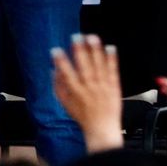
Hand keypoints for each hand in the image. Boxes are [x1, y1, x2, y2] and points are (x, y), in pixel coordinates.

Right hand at [53, 35, 122, 152]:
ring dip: (95, 50)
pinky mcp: (114, 87)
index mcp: (76, 92)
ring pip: (99, 66)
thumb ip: (58, 87)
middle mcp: (89, 88)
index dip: (60, 62)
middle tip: (76, 37)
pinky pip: (113, 71)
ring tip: (92, 37)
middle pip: (84, 66)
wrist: (102, 129)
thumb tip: (53, 70)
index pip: (67, 74)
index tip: (56, 50)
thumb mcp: (65, 104)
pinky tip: (110, 48)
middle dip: (79, 50)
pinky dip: (112, 59)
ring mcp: (102, 87)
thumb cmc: (83, 116)